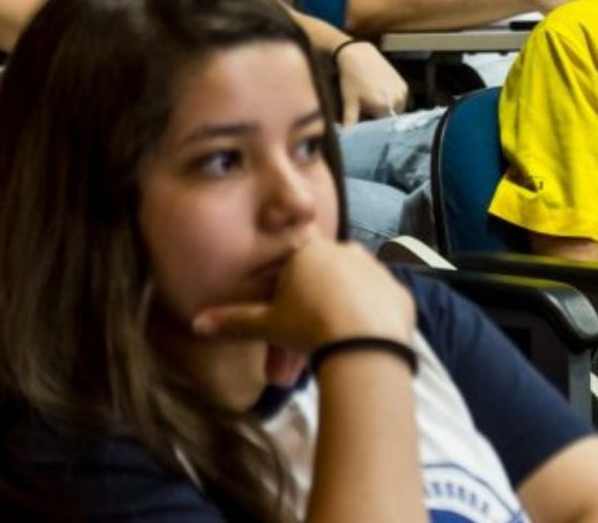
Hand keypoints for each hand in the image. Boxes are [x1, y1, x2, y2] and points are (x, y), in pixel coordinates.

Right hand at [192, 239, 413, 354]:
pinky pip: (379, 303)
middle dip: (312, 308)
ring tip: (332, 346)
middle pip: (323, 278)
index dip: (287, 285)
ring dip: (342, 310)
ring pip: (353, 289)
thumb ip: (234, 321)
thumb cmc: (309, 327)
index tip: (287, 309)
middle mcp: (346, 251)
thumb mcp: (268, 325)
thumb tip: (198, 323)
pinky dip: (370, 319)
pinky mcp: (399, 292)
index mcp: (310, 252)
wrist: (365, 343)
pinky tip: (361, 342)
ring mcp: (377, 270)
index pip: (293, 260)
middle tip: (304, 344)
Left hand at [335, 40, 406, 125]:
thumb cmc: (351, 79)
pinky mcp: (404, 85)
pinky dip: (391, 102)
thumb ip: (350, 122)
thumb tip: (346, 137)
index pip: (381, 127)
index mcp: (384, 107)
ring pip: (395, 111)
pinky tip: (379, 94)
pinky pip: (399, 101)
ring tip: (372, 101)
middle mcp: (398, 100)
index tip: (364, 123)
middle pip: (389, 119)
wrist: (359, 55)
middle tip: (366, 112)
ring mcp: (403, 92)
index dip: (372, 127)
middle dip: (378, 118)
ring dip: (385, 110)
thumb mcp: (349, 102)